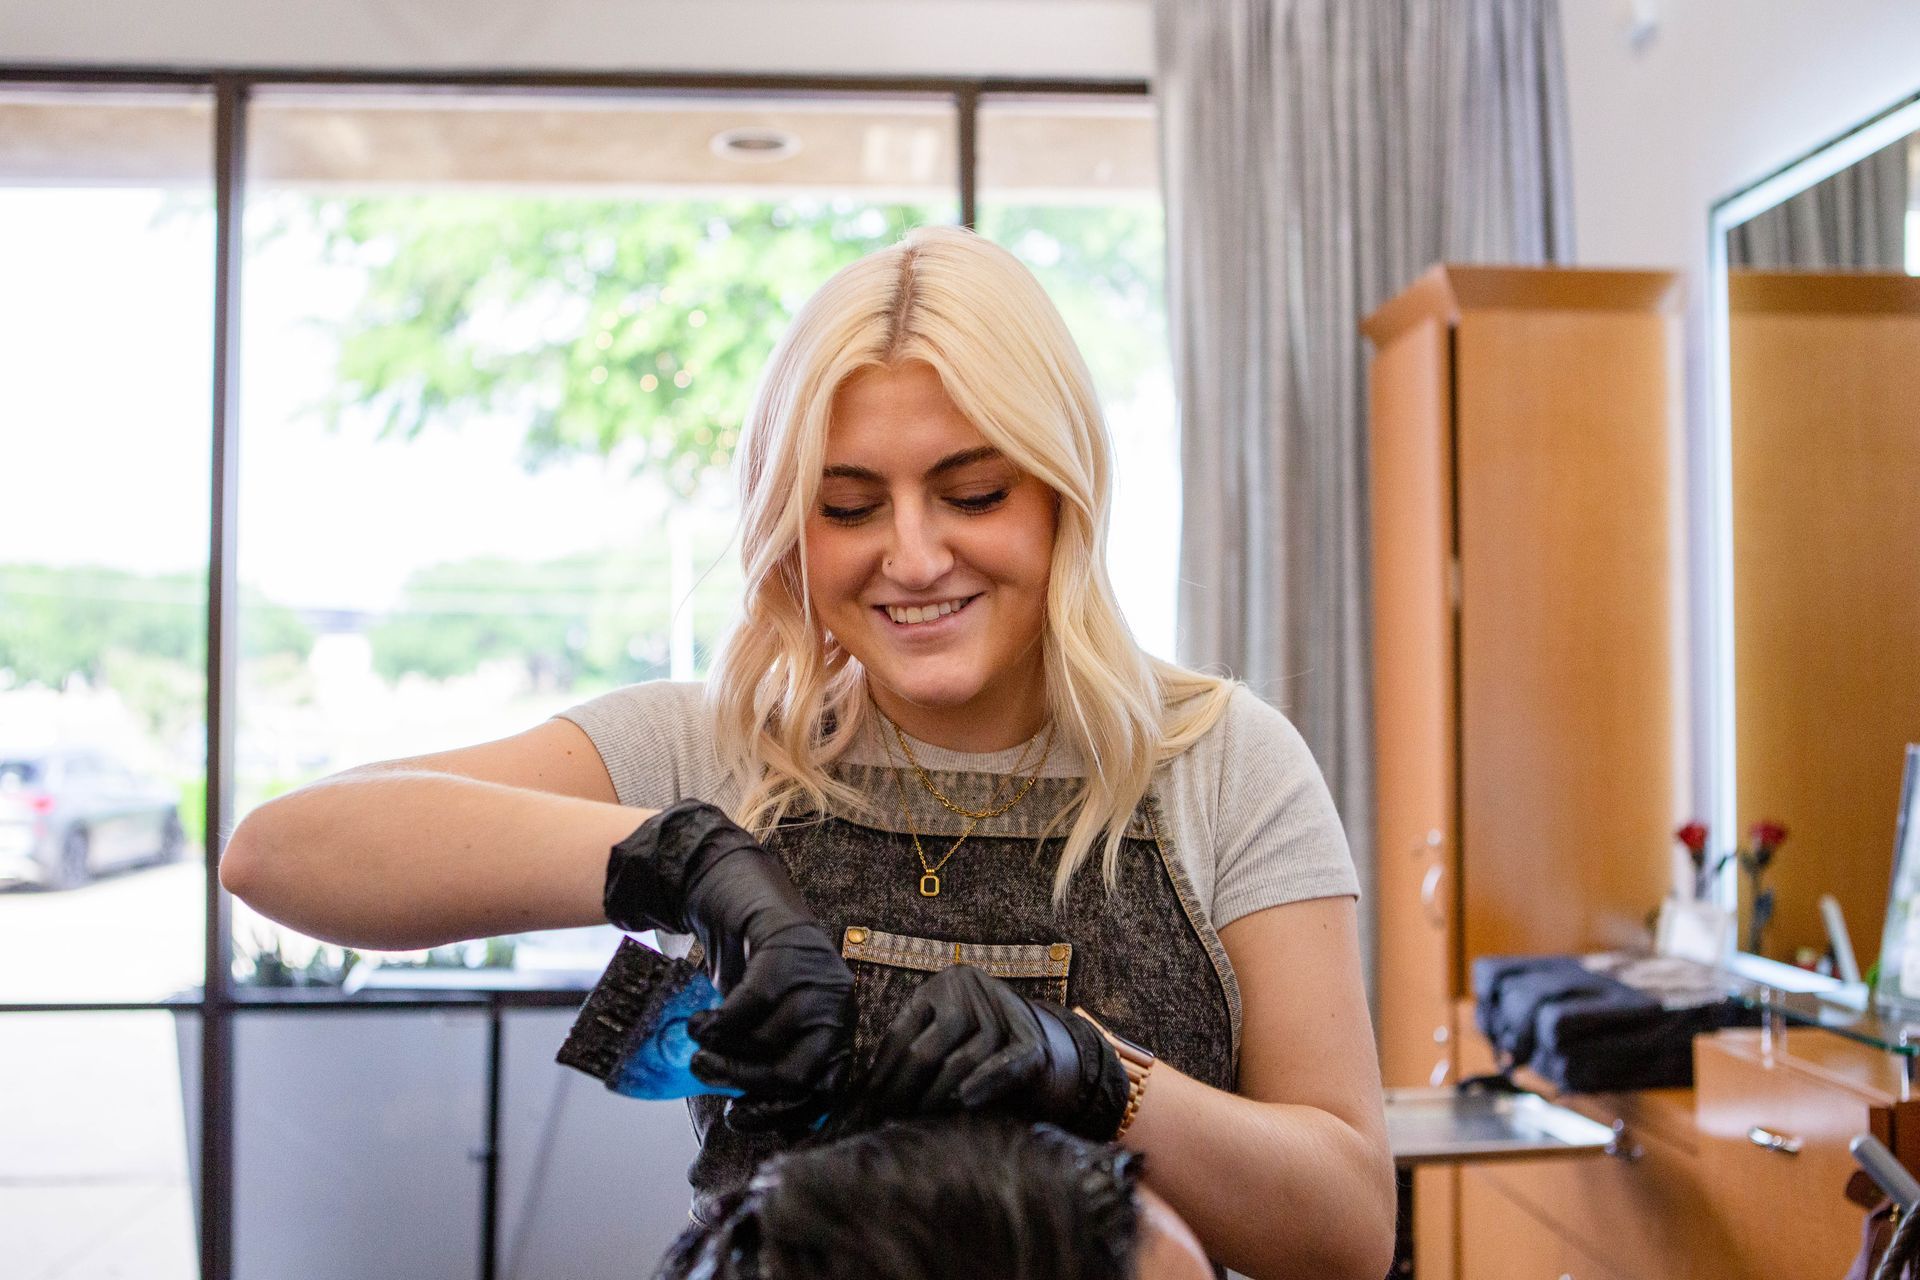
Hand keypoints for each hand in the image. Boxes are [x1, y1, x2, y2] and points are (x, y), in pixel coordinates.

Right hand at [603, 801, 853, 1130]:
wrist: (741, 896)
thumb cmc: (753, 970)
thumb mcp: (767, 1023)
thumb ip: (769, 1061)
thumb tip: (753, 1115)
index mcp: (839, 1028)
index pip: (825, 1091)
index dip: (781, 1113)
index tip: (740, 1118)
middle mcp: (838, 1005)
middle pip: (798, 1073)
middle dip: (746, 1083)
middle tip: (708, 1076)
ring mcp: (817, 977)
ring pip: (767, 1042)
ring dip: (721, 1053)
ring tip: (697, 1049)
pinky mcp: (788, 953)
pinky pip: (746, 1009)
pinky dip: (713, 1025)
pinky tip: (699, 1022)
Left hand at [845, 964, 1128, 1140]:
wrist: (1035, 1042)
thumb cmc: (972, 1050)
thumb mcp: (938, 1040)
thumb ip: (908, 1056)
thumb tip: (857, 1099)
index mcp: (939, 986)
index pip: (901, 1036)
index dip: (882, 1076)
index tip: (864, 1110)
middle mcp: (969, 987)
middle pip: (928, 1047)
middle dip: (904, 1092)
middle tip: (885, 1123)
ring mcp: (1003, 1007)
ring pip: (963, 1058)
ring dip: (939, 1095)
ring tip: (918, 1121)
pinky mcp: (1032, 1036)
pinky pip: (1006, 1061)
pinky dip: (986, 1082)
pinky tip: (965, 1101)